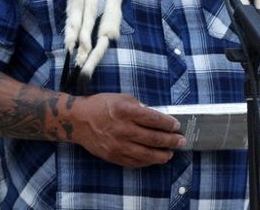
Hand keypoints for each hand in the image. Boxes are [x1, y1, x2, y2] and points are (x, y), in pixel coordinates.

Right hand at [70, 93, 185, 166]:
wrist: (78, 121)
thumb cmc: (100, 105)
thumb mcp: (120, 98)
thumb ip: (138, 105)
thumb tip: (154, 115)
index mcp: (126, 111)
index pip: (153, 118)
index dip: (168, 123)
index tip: (177, 126)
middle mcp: (123, 129)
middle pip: (153, 138)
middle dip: (171, 140)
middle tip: (181, 141)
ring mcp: (119, 145)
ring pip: (146, 154)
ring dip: (162, 154)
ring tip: (171, 153)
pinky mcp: (114, 156)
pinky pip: (134, 162)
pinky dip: (147, 162)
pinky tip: (154, 159)